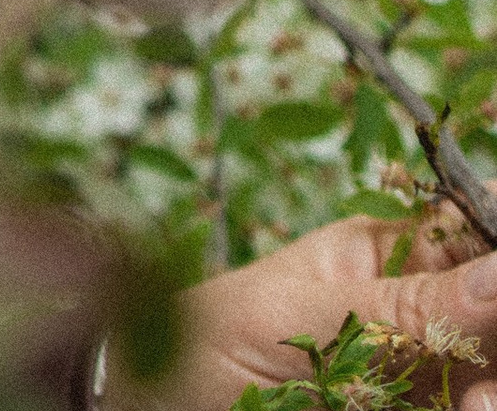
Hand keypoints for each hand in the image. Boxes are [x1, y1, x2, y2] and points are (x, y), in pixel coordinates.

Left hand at [131, 218, 496, 409]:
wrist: (162, 406)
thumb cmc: (206, 341)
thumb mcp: (300, 312)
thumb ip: (402, 303)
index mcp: (388, 254)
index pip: (478, 232)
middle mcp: (420, 313)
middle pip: (496, 316)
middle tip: (480, 394)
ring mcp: (422, 374)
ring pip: (491, 376)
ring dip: (494, 391)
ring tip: (471, 410)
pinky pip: (464, 404)